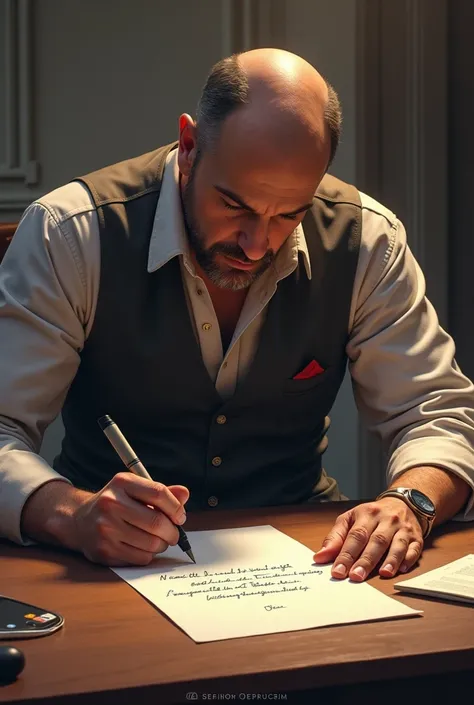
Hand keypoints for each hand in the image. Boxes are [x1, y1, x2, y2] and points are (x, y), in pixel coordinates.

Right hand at [72, 473, 188, 565]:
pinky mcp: (104, 551)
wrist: (79, 521)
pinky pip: (141, 558)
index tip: (180, 517)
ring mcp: (106, 528)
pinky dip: (149, 554)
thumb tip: (184, 494)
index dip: (176, 508)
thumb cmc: (116, 503)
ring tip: (158, 540)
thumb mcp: (135, 489)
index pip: (159, 493)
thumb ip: (161, 492)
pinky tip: (144, 547)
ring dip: (162, 544)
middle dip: (172, 531)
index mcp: (122, 483)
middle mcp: (111, 503)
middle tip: (174, 533)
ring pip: (151, 543)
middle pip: (157, 522)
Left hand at [313, 498, 423, 580]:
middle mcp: (386, 520)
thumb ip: (335, 538)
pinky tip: (402, 569)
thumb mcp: (351, 519)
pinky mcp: (417, 537)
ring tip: (383, 574)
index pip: (355, 535)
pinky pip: (414, 548)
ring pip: (396, 544)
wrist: (403, 503)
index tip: (337, 571)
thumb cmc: (372, 515)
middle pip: (375, 541)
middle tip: (355, 576)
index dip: (346, 554)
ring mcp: (403, 528)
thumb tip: (320, 557)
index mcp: (366, 514)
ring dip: (390, 560)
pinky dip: (408, 559)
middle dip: (365, 560)